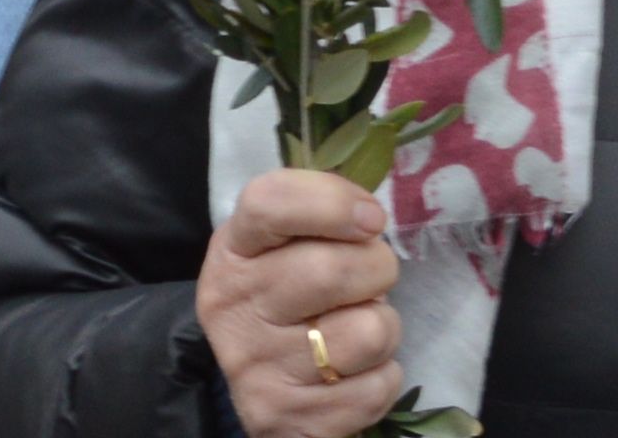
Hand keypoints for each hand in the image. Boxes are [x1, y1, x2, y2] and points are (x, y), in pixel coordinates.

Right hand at [196, 167, 406, 437]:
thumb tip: (370, 217)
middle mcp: (237, 311)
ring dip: (384, 325)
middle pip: (331, 270)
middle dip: (377, 267)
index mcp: (233, 254)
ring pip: (368, 332)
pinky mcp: (290, 420)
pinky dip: (383, 376)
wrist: (260, 386)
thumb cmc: (284, 295)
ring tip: (360, 327)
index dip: (332, 203)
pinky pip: (378, 387)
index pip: (269, 205)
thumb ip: (319, 217)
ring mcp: (260, 372)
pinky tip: (355, 372)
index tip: (371, 218)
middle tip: (371, 277)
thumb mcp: (279, 245)